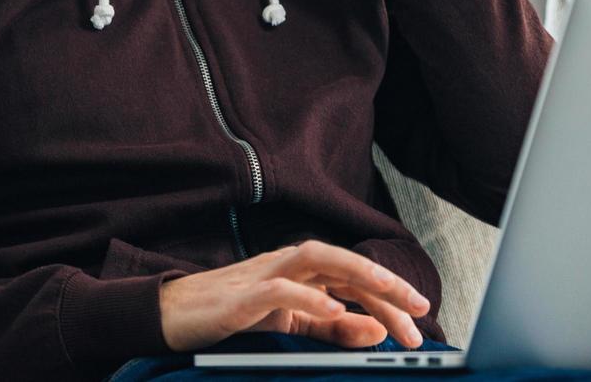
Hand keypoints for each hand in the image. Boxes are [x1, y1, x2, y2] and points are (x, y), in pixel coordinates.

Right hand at [158, 239, 430, 351]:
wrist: (171, 316)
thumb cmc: (231, 315)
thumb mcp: (290, 326)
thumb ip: (332, 329)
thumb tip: (377, 331)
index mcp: (301, 272)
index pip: (354, 277)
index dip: (389, 295)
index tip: (420, 317)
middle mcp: (287, 264)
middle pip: (344, 262)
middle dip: (385, 283)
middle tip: (419, 308)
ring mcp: (263, 274)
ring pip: (317, 259)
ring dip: (356, 273)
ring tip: (388, 293)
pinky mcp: (241, 296)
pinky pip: (279, 289)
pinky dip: (308, 298)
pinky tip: (333, 310)